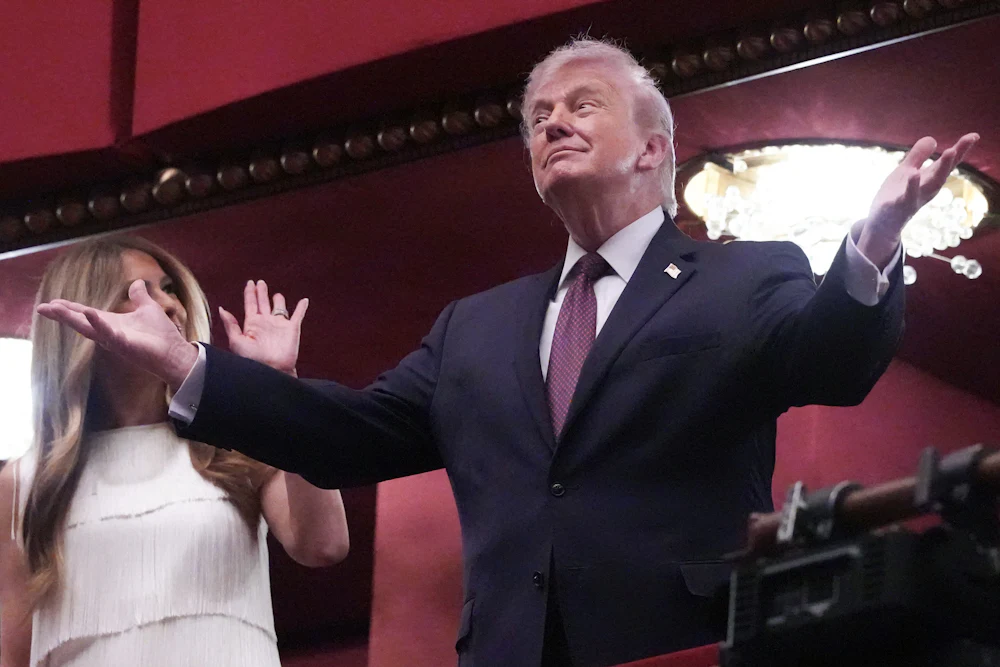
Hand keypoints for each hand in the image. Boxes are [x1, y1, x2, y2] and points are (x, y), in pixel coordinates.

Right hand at [36, 280, 197, 390]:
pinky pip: (109, 334)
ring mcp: (114, 340)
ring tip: (54, 309)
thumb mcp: (148, 309)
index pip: (85, 314)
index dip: (69, 309)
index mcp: (112, 322)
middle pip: (80, 322)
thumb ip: (139, 297)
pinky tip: (89, 313)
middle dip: (61, 315)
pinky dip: (99, 324)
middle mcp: (109, 332)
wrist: (175, 352)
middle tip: (42, 308)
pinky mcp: (124, 345)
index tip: (51, 303)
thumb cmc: (161, 334)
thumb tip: (137, 283)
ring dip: (71, 319)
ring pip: (88, 328)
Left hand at [219, 280, 307, 375]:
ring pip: (279, 308)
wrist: (272, 369)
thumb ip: (230, 325)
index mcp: (252, 324)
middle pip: (263, 303)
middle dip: (261, 292)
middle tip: (260, 282)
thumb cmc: (252, 359)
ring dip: (278, 300)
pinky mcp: (292, 329)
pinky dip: (302, 307)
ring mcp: (279, 325)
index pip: (250, 304)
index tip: (250, 283)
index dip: (250, 293)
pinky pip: (298, 315)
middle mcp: (266, 323)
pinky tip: (304, 301)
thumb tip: (222, 309)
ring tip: (277, 294)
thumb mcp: (236, 341)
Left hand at [859, 133, 978, 266]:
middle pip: (943, 172)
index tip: (974, 136)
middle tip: (966, 141)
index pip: (947, 163)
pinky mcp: (899, 206)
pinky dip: (912, 185)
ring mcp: (915, 198)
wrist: (881, 223)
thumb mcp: (906, 171)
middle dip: (954, 158)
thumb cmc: (896, 195)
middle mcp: (927, 189)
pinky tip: (913, 174)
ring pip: (931, 184)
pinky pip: (908, 196)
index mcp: (929, 179)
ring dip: (941, 169)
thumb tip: (933, 139)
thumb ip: (918, 156)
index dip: (960, 150)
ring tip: (949, 151)